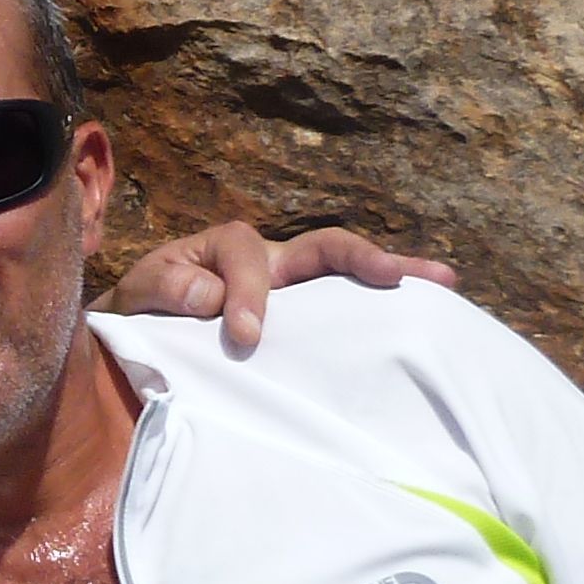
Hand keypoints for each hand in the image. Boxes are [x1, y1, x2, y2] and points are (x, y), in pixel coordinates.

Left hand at [111, 222, 455, 352]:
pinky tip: (426, 321)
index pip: (249, 257)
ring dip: (397, 275)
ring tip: (445, 282)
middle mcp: (273, 262)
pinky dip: (385, 313)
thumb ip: (166, 287)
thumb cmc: (143, 308)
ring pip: (348, 276)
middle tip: (398, 276)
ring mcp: (297, 292)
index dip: (250, 293)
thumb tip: (211, 298)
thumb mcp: (138, 293)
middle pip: (325, 247)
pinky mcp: (307, 323)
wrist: (140, 333)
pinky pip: (347, 312)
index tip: (245, 336)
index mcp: (228, 248)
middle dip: (363, 257)